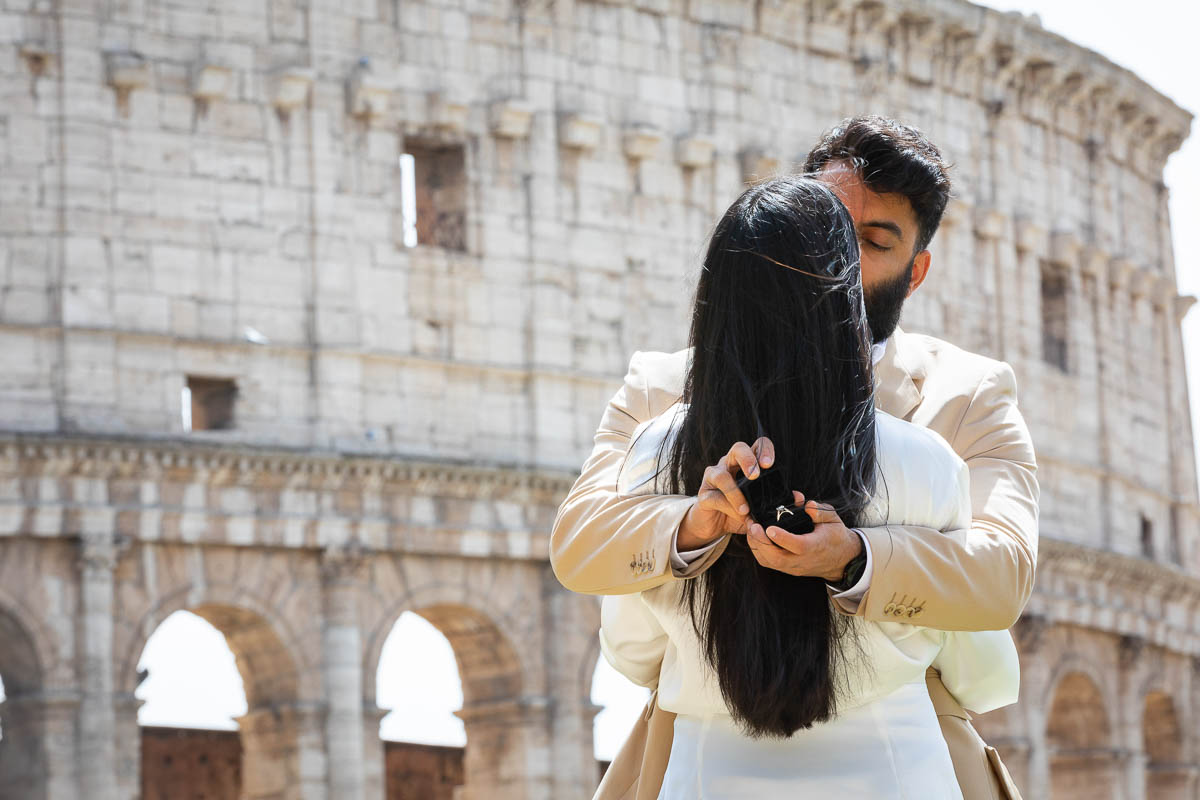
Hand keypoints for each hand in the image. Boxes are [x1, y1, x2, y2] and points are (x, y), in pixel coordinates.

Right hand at [676, 437, 775, 549]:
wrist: (714, 526)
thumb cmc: (739, 511)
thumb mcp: (760, 506)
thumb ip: (777, 501)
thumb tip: (799, 498)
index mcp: (745, 464)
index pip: (756, 446)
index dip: (764, 449)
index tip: (769, 464)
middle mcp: (728, 464)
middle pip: (737, 448)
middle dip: (748, 459)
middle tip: (756, 475)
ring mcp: (713, 478)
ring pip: (722, 475)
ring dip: (735, 492)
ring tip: (746, 509)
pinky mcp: (704, 495)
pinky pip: (715, 498)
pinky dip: (729, 507)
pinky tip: (739, 516)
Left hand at [746, 492, 862, 581]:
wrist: (843, 560)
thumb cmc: (836, 536)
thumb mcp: (833, 519)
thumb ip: (821, 511)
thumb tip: (807, 504)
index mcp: (815, 547)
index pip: (798, 546)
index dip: (782, 538)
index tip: (769, 528)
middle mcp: (803, 560)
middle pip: (777, 559)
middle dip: (761, 543)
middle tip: (752, 525)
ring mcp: (794, 567)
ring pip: (769, 562)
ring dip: (756, 546)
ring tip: (751, 528)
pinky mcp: (788, 569)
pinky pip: (769, 563)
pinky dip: (758, 550)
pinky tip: (755, 537)